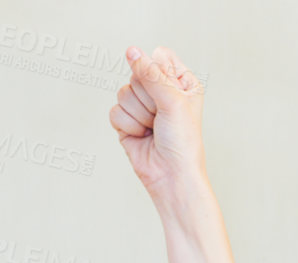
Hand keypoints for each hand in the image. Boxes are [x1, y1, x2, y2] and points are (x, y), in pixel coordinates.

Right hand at [109, 44, 205, 195]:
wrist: (171, 176)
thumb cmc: (182, 142)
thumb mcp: (172, 100)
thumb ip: (150, 73)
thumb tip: (131, 50)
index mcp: (181, 83)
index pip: (160, 57)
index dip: (159, 72)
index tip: (170, 94)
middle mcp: (161, 92)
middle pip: (137, 73)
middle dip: (147, 98)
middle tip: (161, 117)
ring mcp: (142, 107)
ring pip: (124, 92)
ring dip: (138, 114)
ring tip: (153, 129)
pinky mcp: (127, 122)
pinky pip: (115, 111)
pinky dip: (128, 126)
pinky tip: (142, 137)